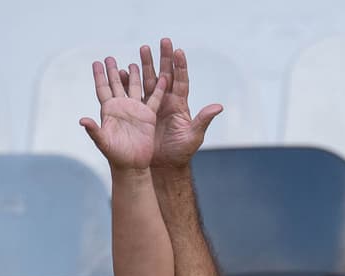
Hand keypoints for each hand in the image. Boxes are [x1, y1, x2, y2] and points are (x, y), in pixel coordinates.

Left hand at [80, 58, 164, 171]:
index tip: (96, 62)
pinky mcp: (148, 116)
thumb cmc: (115, 156)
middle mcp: (122, 108)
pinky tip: (162, 78)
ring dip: (134, 76)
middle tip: (109, 57)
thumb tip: (82, 120)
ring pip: (135, 88)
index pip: (103, 89)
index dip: (99, 76)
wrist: (131, 165)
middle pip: (117, 84)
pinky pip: (154, 99)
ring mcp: (135, 111)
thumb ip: (93, 131)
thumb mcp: (103, 143)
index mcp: (109, 111)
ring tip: (134, 63)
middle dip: (113, 71)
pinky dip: (158, 89)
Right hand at [141, 38, 222, 169]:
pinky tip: (125, 71)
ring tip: (143, 48)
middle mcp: (167, 101)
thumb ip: (203, 120)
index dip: (180, 66)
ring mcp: (153, 105)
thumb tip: (219, 106)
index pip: (181, 81)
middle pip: (165, 74)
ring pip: (149, 80)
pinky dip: (130, 82)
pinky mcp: (141, 112)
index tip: (178, 51)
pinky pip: (135, 94)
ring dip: (146, 65)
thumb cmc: (181, 153)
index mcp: (180, 105)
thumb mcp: (194, 137)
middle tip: (163, 41)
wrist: (164, 166)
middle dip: (164, 57)